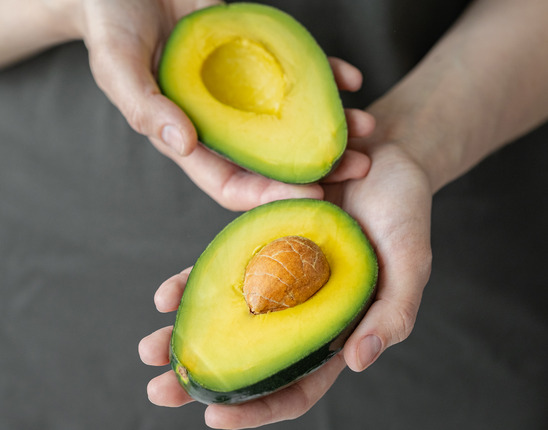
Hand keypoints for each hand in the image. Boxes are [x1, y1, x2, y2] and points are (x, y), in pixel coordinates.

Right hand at [82, 0, 374, 210]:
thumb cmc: (109, 23)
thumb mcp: (117, 64)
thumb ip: (144, 106)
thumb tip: (184, 144)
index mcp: (183, 133)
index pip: (228, 182)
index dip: (267, 196)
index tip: (312, 198)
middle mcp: (216, 118)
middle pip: (270, 158)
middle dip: (315, 168)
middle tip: (360, 168)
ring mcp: (237, 87)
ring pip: (288, 119)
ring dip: (329, 126)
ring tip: (369, 126)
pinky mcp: (251, 54)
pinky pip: (291, 71)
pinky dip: (323, 76)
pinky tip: (351, 78)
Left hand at [138, 139, 432, 427]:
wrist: (380, 154)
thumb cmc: (404, 209)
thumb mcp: (411, 260)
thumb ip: (393, 313)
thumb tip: (358, 362)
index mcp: (335, 329)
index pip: (296, 387)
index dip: (258, 410)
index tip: (215, 421)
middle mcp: (298, 312)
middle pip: (248, 361)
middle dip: (203, 381)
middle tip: (159, 391)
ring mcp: (273, 281)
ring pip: (223, 321)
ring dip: (184, 336)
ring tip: (147, 349)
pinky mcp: (254, 245)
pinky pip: (218, 273)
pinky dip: (191, 287)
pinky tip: (164, 297)